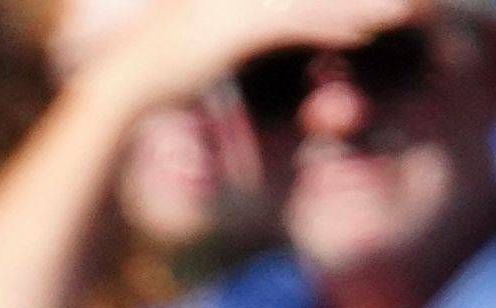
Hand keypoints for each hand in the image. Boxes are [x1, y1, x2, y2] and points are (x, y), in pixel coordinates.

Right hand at [97, 0, 420, 105]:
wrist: (122, 86)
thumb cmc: (153, 69)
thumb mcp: (198, 36)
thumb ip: (232, 26)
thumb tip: (258, 33)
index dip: (325, 3)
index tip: (356, 12)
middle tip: (392, 4)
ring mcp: (237, 4)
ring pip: (313, 0)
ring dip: (358, 7)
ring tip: (398, 11)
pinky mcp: (241, 29)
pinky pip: (299, 25)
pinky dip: (332, 28)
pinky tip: (361, 33)